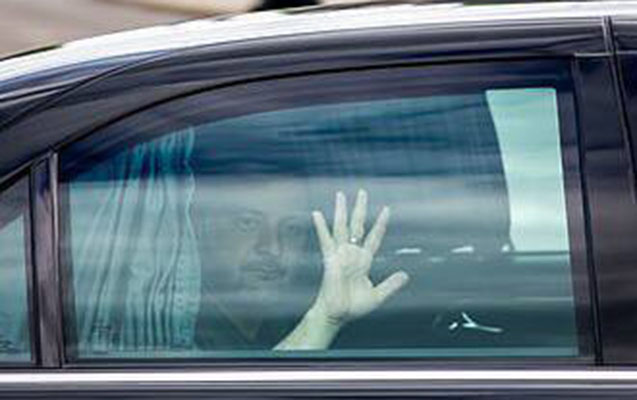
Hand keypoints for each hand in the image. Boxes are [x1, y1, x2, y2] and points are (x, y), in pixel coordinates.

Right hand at [311, 190, 408, 327]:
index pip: (374, 237)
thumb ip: (391, 284)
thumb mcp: (378, 295)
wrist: (338, 315)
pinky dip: (321, 227)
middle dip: (360, 209)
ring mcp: (340, 254)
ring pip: (341, 227)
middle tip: (362, 192)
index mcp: (363, 260)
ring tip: (340, 195)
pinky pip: (325, 240)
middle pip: (357, 225)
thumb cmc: (354, 307)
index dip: (380, 224)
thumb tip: (406, 275)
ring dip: (341, 211)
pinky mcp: (329, 259)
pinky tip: (317, 214)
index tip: (386, 209)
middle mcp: (352, 253)